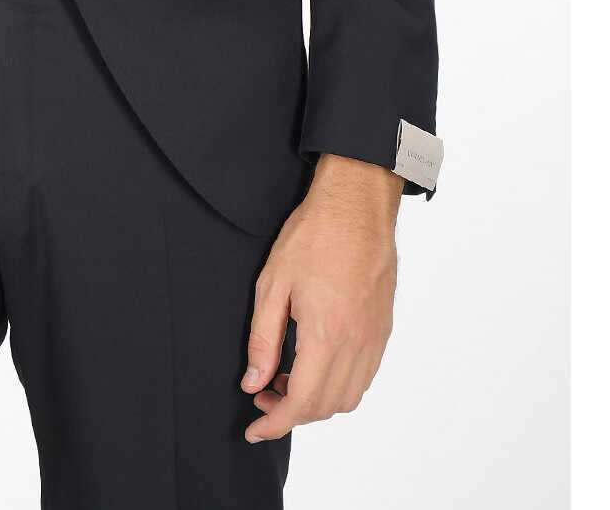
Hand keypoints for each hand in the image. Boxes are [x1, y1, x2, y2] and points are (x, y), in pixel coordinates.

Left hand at [241, 153, 401, 442]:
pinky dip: (338, 386)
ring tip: (285, 380)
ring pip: (348, 397)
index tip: (254, 429)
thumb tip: (253, 382)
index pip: (301, 401)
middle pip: (325, 406)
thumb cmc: (313, 236)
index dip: (275, 423)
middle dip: (291, 414)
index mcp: (325, 332)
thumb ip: (263, 339)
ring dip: (316, 403)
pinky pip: (364, 376)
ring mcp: (374, 338)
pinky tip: (314, 365)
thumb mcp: (272, 283)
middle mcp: (356, 342)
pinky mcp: (383, 329)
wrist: (357, 206)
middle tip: (262, 396)